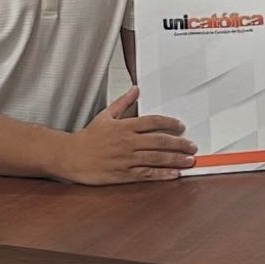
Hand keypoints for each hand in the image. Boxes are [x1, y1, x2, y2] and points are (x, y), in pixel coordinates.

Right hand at [58, 87, 195, 184]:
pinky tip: (175, 174)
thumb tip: (135, 89)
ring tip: (190, 160)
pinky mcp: (123, 174)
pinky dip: (162, 174)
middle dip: (179, 143)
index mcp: (124, 126)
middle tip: (192, 145)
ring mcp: (126, 159)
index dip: (170, 123)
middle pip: (159, 140)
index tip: (181, 126)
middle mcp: (128, 142)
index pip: (153, 121)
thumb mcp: (105, 115)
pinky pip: (147, 174)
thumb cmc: (88, 137)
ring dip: (176, 159)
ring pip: (156, 158)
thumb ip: (123, 102)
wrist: (71, 156)